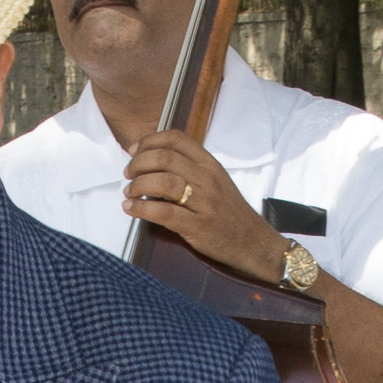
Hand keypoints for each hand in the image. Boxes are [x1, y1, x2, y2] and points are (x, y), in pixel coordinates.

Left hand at [120, 126, 267, 272]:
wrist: (254, 243)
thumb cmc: (230, 214)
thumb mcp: (216, 182)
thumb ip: (191, 169)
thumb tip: (153, 162)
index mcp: (210, 164)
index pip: (176, 139)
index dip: (149, 141)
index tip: (134, 151)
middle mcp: (208, 179)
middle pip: (165, 158)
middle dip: (138, 164)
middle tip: (128, 174)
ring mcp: (204, 202)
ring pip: (163, 182)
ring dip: (138, 185)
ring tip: (129, 192)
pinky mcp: (198, 226)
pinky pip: (163, 212)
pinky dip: (141, 209)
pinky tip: (131, 209)